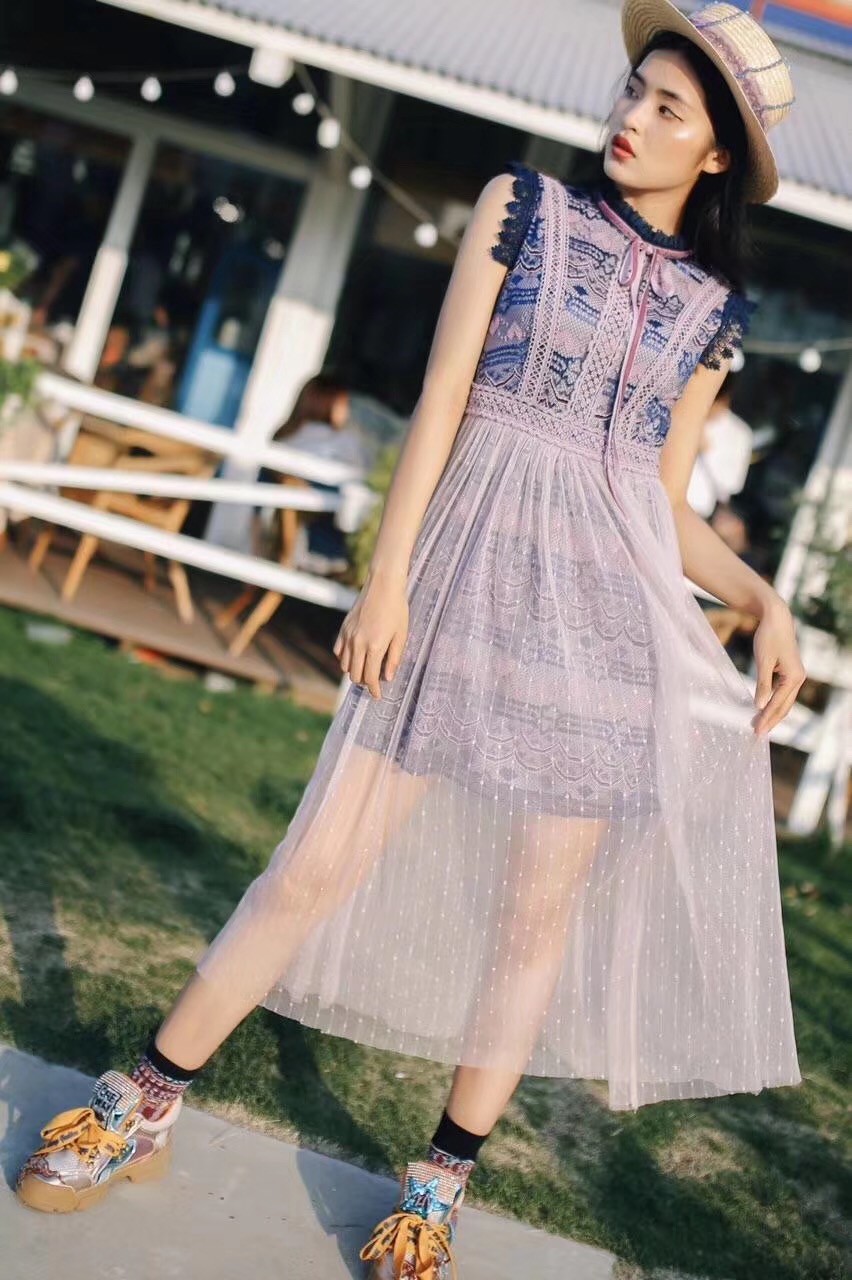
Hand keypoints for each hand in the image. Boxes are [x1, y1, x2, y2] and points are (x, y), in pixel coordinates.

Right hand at [333, 572, 408, 699]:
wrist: (383, 585)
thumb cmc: (397, 609)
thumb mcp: (401, 635)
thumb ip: (394, 658)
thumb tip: (387, 677)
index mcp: (375, 647)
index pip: (370, 677)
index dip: (374, 690)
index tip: (377, 695)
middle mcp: (358, 643)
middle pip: (355, 675)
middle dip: (365, 682)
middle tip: (374, 682)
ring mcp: (348, 636)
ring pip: (344, 665)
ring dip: (354, 671)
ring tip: (365, 669)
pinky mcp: (343, 628)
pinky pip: (338, 651)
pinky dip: (344, 658)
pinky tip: (354, 657)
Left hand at [752, 600, 806, 737]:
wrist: (776, 618)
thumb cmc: (769, 637)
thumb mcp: (763, 662)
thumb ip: (762, 685)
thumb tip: (759, 706)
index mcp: (794, 677)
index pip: (778, 704)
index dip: (766, 718)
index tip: (756, 732)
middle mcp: (799, 678)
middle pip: (784, 706)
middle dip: (771, 720)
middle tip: (757, 735)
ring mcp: (796, 676)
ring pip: (785, 701)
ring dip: (773, 714)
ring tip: (761, 726)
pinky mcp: (791, 672)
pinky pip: (783, 693)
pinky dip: (774, 703)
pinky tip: (765, 710)